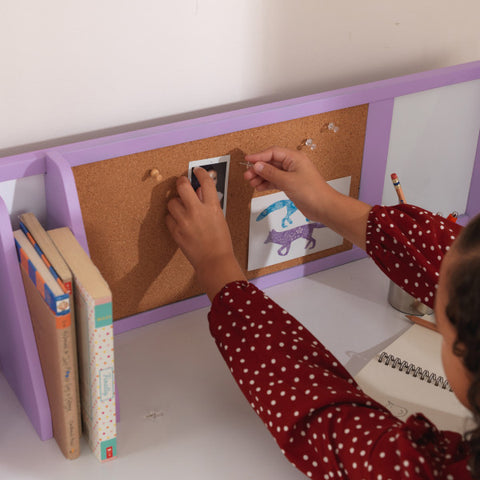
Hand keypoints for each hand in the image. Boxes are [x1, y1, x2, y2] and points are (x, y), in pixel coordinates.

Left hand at [166, 167, 245, 299]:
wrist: (214, 261)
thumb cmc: (221, 242)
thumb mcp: (219, 218)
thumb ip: (208, 203)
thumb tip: (199, 191)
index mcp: (212, 207)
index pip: (205, 182)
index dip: (200, 173)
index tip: (197, 171)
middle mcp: (197, 212)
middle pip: (182, 186)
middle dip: (181, 182)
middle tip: (182, 183)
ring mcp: (185, 222)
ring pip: (172, 202)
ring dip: (176, 203)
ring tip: (182, 208)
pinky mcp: (176, 231)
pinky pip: (168, 218)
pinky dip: (172, 217)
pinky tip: (179, 221)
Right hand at [244, 146, 330, 222]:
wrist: (323, 207)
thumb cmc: (312, 192)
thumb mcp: (287, 181)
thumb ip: (271, 173)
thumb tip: (258, 166)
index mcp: (294, 158)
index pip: (273, 152)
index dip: (259, 156)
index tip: (247, 159)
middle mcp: (293, 164)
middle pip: (271, 162)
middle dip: (258, 168)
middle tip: (247, 175)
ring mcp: (292, 175)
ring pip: (272, 173)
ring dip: (261, 177)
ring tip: (251, 182)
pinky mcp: (291, 185)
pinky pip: (275, 181)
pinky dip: (267, 183)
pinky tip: (259, 187)